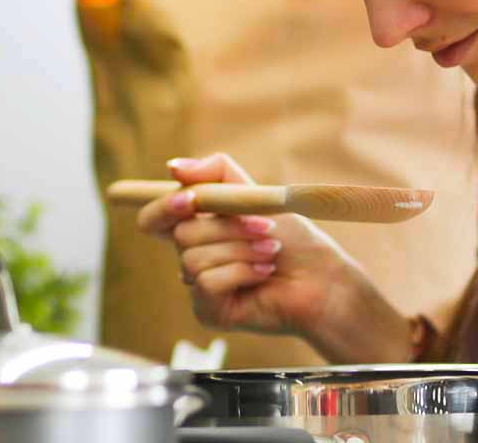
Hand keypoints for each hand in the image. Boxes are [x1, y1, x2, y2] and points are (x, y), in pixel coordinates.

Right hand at [135, 153, 410, 361]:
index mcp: (198, 227)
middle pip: (180, 233)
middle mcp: (192, 256)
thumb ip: (216, 174)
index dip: (164, 206)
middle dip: (228, 226)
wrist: (323, 278)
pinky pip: (207, 283)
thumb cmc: (294, 239)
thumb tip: (173, 167)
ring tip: (271, 251)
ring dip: (240, 249)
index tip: (190, 200)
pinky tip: (264, 273)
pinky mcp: (209, 311)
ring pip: (193, 258)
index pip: (154, 218)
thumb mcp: (255, 195)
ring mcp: (198, 286)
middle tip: (265, 228)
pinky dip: (242, 272)